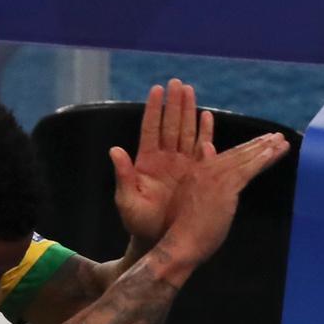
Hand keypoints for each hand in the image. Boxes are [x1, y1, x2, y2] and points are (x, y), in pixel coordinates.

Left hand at [108, 79, 215, 247]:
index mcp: (146, 161)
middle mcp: (165, 159)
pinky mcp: (196, 175)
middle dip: (174, 104)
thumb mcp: (127, 201)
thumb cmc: (139, 222)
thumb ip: (123, 176)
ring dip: (189, 112)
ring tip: (190, 90)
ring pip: (186, 133)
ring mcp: (181, 166)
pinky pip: (202, 151)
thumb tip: (115, 151)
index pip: (150, 129)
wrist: (158, 240)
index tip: (157, 89)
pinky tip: (208, 118)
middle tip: (178, 83)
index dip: (154, 109)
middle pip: (171, 125)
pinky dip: (205, 134)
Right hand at [153, 133, 291, 279]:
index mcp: (197, 171)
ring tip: (282, 141)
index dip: (246, 148)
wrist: (179, 243)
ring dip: (266, 148)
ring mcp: (216, 177)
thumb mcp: (188, 198)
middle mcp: (206, 169)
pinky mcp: (225, 187)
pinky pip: (246, 170)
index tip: (261, 142)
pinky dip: (260, 160)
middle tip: (278, 136)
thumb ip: (200, 177)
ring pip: (245, 158)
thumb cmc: (182, 229)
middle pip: (238, 153)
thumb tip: (208, 153)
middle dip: (259, 144)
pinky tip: (273, 152)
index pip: (227, 156)